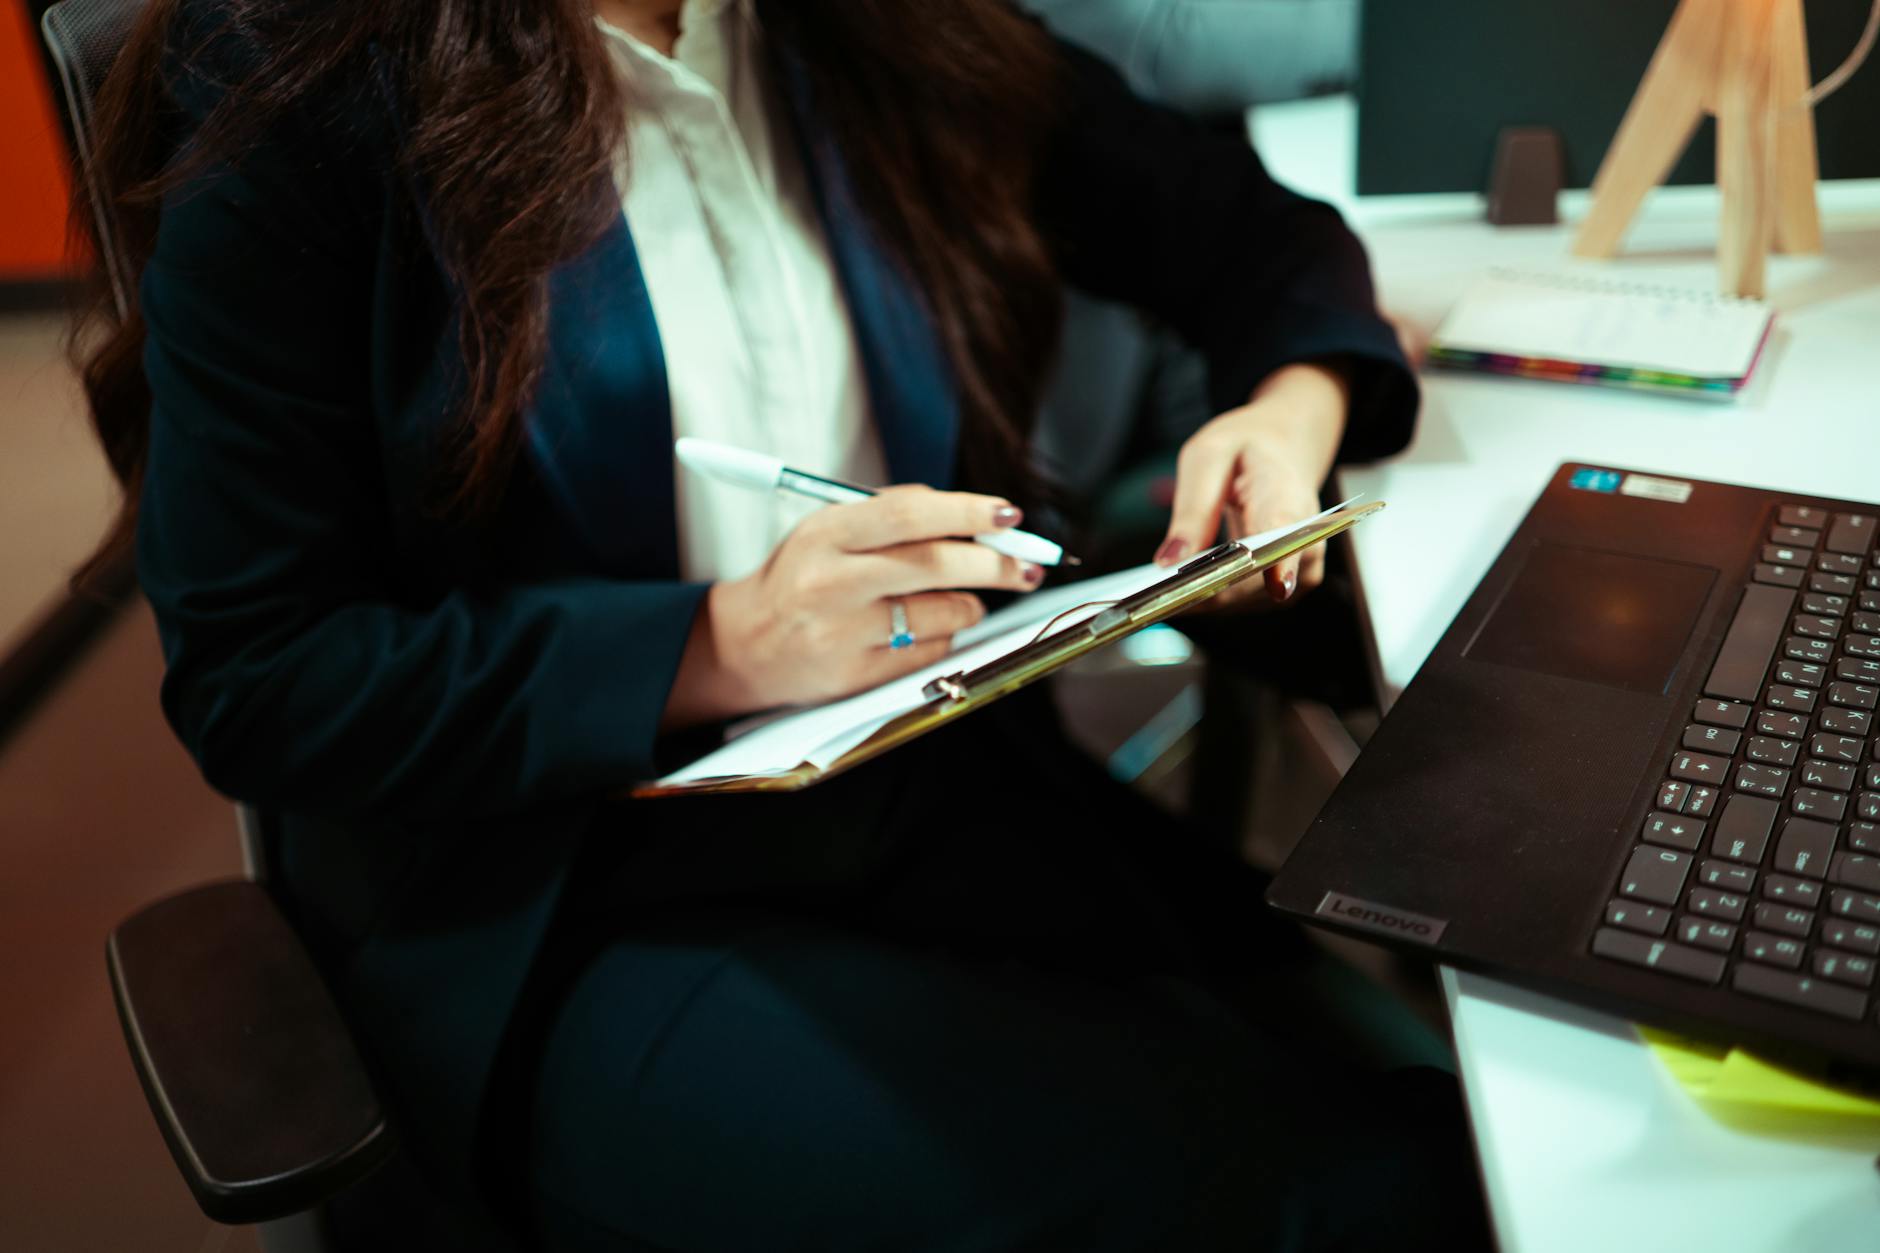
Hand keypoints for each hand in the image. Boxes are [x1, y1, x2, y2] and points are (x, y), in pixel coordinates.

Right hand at [663, 486, 1042, 725]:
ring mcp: (845, 634)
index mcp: (826, 534)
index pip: (909, 515)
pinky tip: (925, 628)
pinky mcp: (857, 675)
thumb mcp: (828, 530)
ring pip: (943, 613)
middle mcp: (833, 583)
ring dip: (971, 603)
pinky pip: (931, 652)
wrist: (746, 644)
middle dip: (995, 564)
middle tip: (1028, 564)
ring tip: (963, 597)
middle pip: (935, 565)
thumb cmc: (801, 576)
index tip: (1009, 515)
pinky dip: (945, 636)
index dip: (966, 512)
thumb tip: (975, 516)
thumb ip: (892, 517)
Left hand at [1154, 361, 1349, 608]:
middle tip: (1151, 595)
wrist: (1281, 451)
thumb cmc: (1244, 449)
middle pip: (1254, 583)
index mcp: (1289, 498)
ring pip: (1244, 600)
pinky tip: (1181, 587)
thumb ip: (1193, 509)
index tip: (1271, 587)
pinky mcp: (1286, 586)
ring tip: (1160, 590)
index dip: (1281, 566)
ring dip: (1201, 597)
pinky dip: (1210, 595)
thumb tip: (1168, 563)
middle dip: (1204, 590)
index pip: (1288, 539)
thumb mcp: (1209, 457)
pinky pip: (1241, 600)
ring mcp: (1299, 570)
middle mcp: (1305, 541)